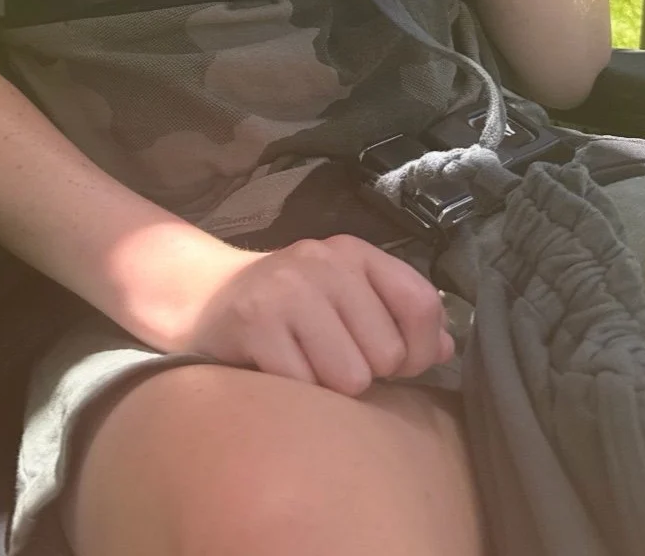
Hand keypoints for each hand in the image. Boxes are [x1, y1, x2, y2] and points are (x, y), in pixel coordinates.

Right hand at [177, 235, 452, 396]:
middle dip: (364, 373)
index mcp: (353, 252)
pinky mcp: (254, 321)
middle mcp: (323, 260)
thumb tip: (444, 347)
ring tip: (302, 363)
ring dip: (327, 388)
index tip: (390, 362)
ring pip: (349, 378)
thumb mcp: (343, 297)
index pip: (421, 303)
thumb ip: (395, 316)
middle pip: (386, 353)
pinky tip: (274, 369)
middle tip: (327, 357)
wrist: (200, 295)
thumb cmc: (286, 306)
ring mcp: (287, 288)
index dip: (416, 349)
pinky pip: (303, 387)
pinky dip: (292, 392)